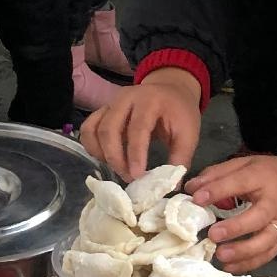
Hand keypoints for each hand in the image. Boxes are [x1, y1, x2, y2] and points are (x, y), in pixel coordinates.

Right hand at [80, 71, 201, 180]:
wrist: (170, 89)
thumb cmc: (180, 112)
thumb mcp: (189, 133)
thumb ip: (180, 158)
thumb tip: (170, 187)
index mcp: (150, 100)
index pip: (138, 128)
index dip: (135, 154)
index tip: (137, 176)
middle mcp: (126, 98)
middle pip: (109, 128)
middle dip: (116, 158)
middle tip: (128, 178)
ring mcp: (110, 103)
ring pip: (93, 129)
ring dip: (101, 154)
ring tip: (118, 168)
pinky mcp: (102, 110)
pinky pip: (88, 129)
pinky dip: (92, 147)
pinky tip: (107, 158)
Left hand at [187, 156, 276, 272]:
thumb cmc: (267, 173)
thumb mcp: (244, 164)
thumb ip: (217, 175)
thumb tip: (191, 188)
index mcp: (263, 177)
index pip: (240, 183)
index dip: (218, 191)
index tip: (196, 199)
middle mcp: (275, 201)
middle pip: (258, 217)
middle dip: (235, 228)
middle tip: (212, 235)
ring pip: (266, 241)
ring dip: (243, 251)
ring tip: (220, 255)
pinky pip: (269, 254)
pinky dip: (249, 263)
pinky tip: (230, 266)